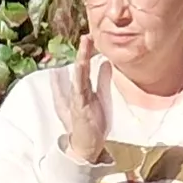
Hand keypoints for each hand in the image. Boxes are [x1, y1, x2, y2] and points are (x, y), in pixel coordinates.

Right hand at [51, 40, 112, 163]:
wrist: (85, 147)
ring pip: (79, 74)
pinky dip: (80, 76)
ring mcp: (77, 98)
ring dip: (81, 58)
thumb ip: (102, 81)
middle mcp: (76, 92)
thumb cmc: (92, 124)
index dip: (85, 53)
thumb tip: (107, 63)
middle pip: (80, 68)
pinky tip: (81, 65)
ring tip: (84, 43)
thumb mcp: (100, 98)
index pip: (82, 68)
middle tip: (86, 36)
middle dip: (83, 52)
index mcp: (81, 90)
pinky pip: (79, 88)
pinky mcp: (79, 106)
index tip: (87, 39)